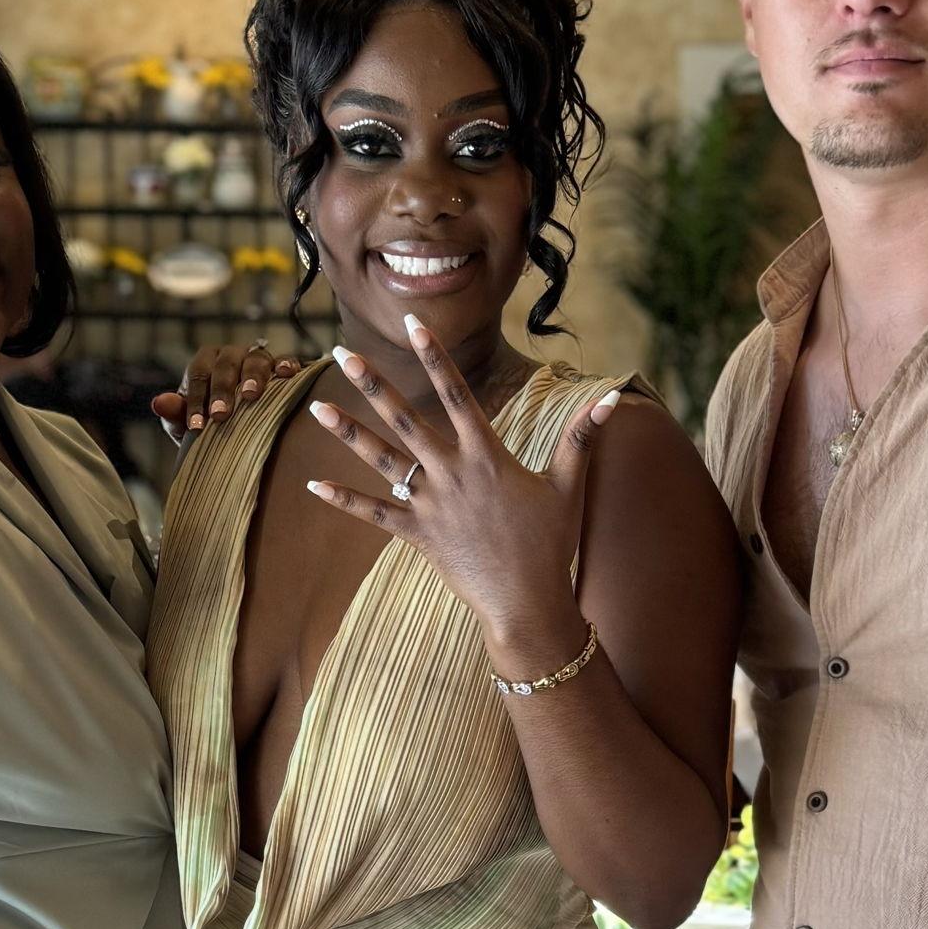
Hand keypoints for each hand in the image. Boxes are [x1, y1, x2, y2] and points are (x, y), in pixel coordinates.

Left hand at [151, 339, 302, 445]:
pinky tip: (287, 374)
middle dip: (222, 389)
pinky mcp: (280, 366)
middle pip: (226, 364)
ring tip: (252, 397)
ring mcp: (256, 359)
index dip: (195, 401)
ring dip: (253, 377)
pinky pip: (286, 360)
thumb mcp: (187, 423)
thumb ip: (174, 412)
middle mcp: (230, 355)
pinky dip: (287, 364)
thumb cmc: (209, 421)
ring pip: (255, 360)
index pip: (198, 376)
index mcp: (205, 362)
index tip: (196, 427)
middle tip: (220, 415)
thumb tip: (158, 403)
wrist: (239, 426)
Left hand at [304, 317, 619, 648]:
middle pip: (406, 420)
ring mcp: (431, 505)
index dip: (435, 356)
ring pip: (383, 460)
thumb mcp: (569, 486)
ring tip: (317, 406)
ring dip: (348, 432)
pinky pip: (375, 514)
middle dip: (373, 384)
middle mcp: (453, 474)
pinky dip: (345, 500)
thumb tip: (614, 396)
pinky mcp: (418, 535)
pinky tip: (313, 485)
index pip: (457, 394)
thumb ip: (582, 438)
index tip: (414, 324)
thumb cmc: (552, 545)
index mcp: (487, 456)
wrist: (527, 604)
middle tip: (342, 353)